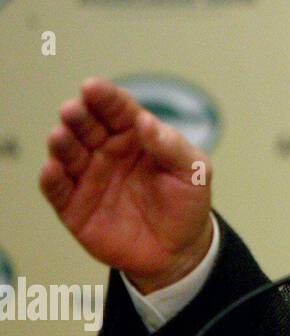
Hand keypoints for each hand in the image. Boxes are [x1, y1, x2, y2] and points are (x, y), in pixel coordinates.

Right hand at [39, 77, 214, 293]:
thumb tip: (146, 121)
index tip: (92, 86)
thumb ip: (172, 146)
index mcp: (136, 135)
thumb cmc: (186, 201)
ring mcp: (89, 177)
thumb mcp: (193, 170)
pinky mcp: (74, 207)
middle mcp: (107, 151)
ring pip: (68, 154)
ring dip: (61, 143)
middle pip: (87, 127)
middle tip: (73, 109)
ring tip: (60, 135)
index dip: (105, 97)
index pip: (117, 110)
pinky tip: (52, 169)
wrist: (179, 249)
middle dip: (78, 115)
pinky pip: (58, 190)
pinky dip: (52, 179)